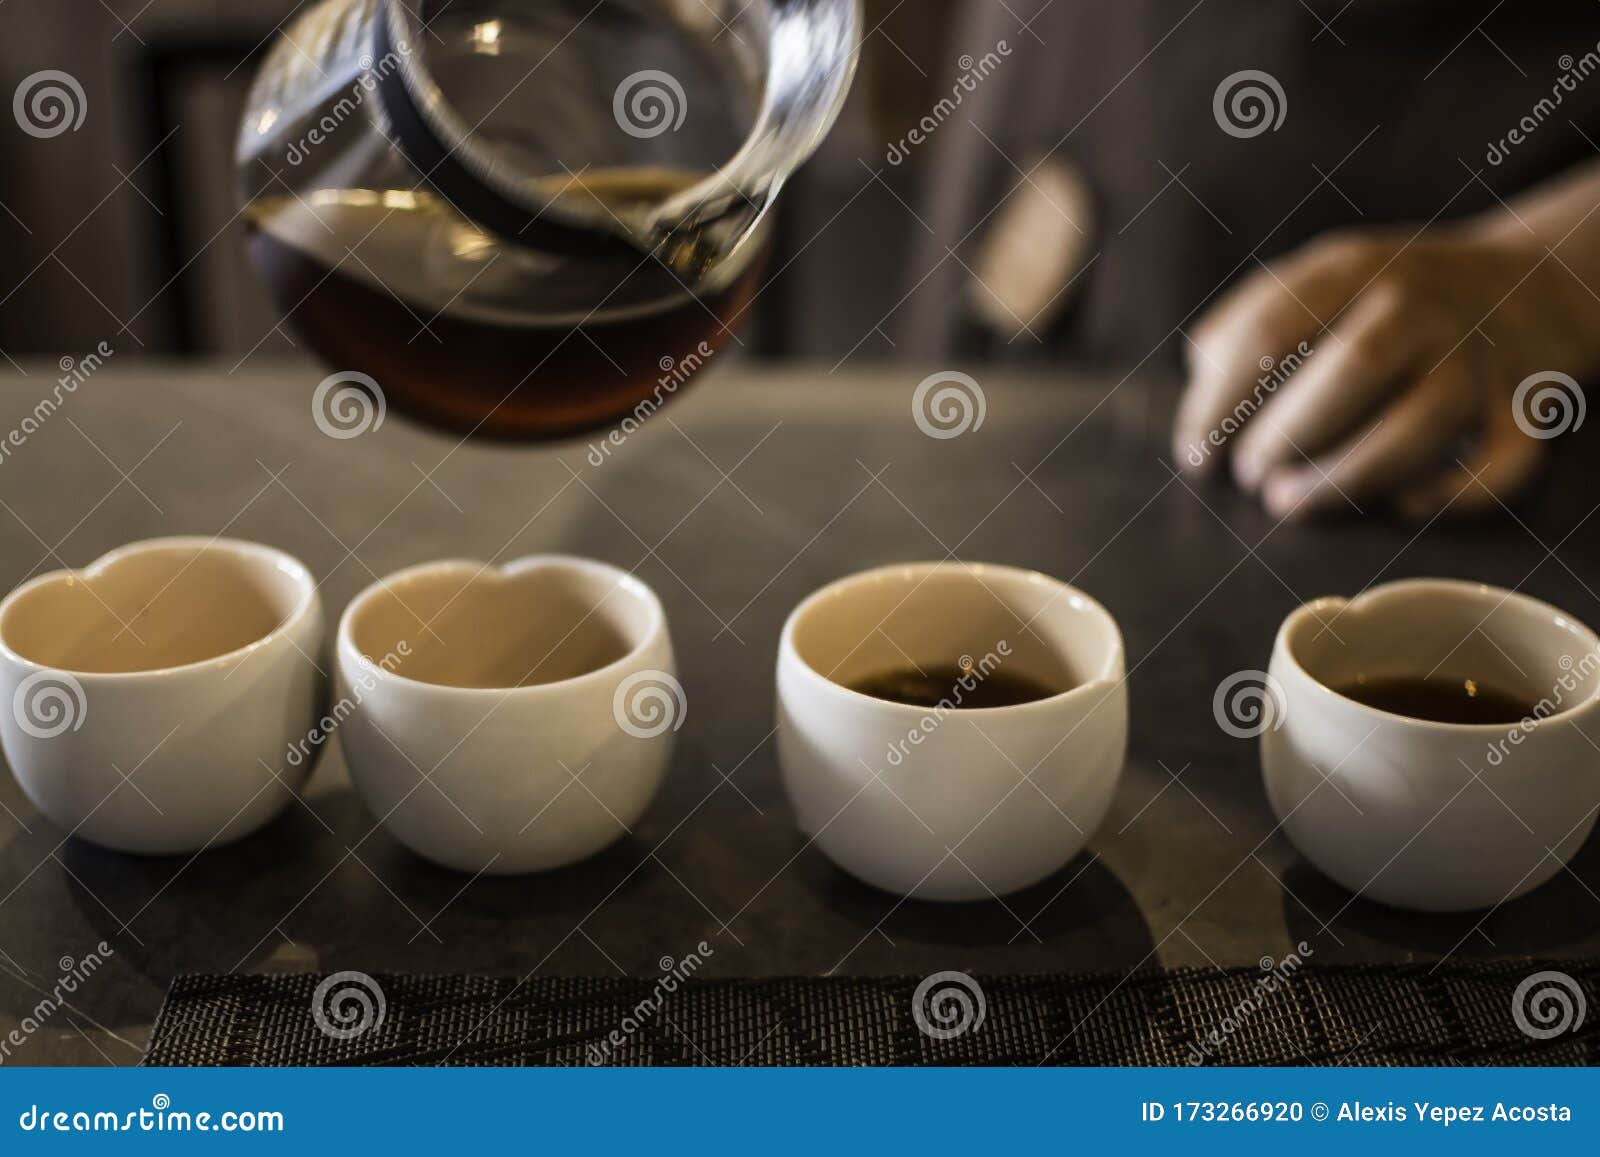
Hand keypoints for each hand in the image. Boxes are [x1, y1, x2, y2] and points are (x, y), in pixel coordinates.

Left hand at [1173, 205, 1599, 519]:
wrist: (1521, 284)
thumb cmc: (1380, 299)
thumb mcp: (1310, 281)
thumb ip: (1244, 325)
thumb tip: (1202, 389)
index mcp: (1353, 268)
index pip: (1270, 331)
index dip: (1220, 403)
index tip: (1195, 455)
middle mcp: (1420, 305)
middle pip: (1353, 368)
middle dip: (1286, 435)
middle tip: (1248, 475)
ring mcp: (1477, 356)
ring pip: (1421, 423)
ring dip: (1345, 476)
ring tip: (1289, 501)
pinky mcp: (1522, 409)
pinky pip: (1500, 464)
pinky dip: (1452, 496)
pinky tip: (1400, 505)